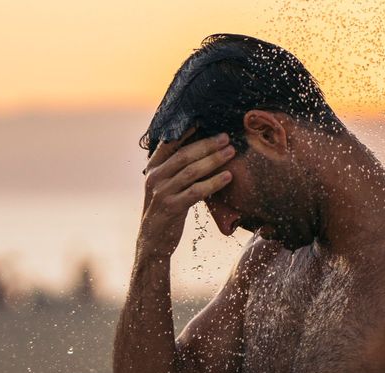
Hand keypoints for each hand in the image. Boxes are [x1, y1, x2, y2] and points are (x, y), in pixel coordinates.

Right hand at [138, 131, 235, 258]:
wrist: (153, 240)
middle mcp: (155, 177)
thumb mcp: (165, 186)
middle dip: (207, 144)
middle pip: (184, 155)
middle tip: (226, 138)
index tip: (204, 120)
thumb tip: (202, 149)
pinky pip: (196, 191)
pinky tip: (227, 177)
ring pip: (192, 171)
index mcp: (152, 168)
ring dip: (214, 160)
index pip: (169, 143)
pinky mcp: (171, 207)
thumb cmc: (165, 209)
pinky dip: (214, 182)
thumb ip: (176, 169)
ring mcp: (162, 192)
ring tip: (231, 153)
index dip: (186, 131)